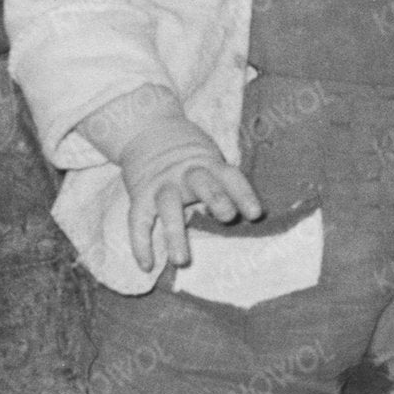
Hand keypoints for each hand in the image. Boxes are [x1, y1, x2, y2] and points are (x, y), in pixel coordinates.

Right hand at [113, 134, 260, 280]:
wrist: (145, 128)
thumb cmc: (186, 154)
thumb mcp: (207, 160)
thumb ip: (220, 186)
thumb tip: (242, 220)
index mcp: (208, 163)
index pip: (229, 176)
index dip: (243, 194)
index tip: (256, 214)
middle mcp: (185, 171)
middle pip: (202, 182)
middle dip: (215, 198)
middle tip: (227, 217)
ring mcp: (161, 182)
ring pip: (168, 205)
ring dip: (174, 232)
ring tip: (181, 260)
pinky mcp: (140, 194)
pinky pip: (138, 220)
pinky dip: (140, 243)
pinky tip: (147, 265)